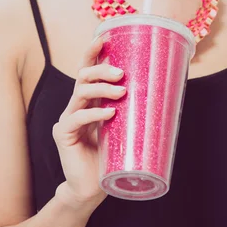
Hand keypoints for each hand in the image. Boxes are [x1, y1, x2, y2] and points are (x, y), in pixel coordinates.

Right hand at [52, 35, 125, 209]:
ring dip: (102, 88)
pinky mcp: (63, 134)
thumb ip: (131, 109)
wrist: (93, 188)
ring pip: (80, 92)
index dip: (93, 52)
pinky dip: (94, 113)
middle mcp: (76, 104)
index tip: (103, 37)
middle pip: (83, 76)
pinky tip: (109, 113)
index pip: (88, 69)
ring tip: (121, 92)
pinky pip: (76, 117)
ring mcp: (67, 118)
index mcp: (90, 99)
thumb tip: (163, 89)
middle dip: (102, 70)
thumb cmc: (112, 156)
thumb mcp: (124, 127)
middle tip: (121, 74)